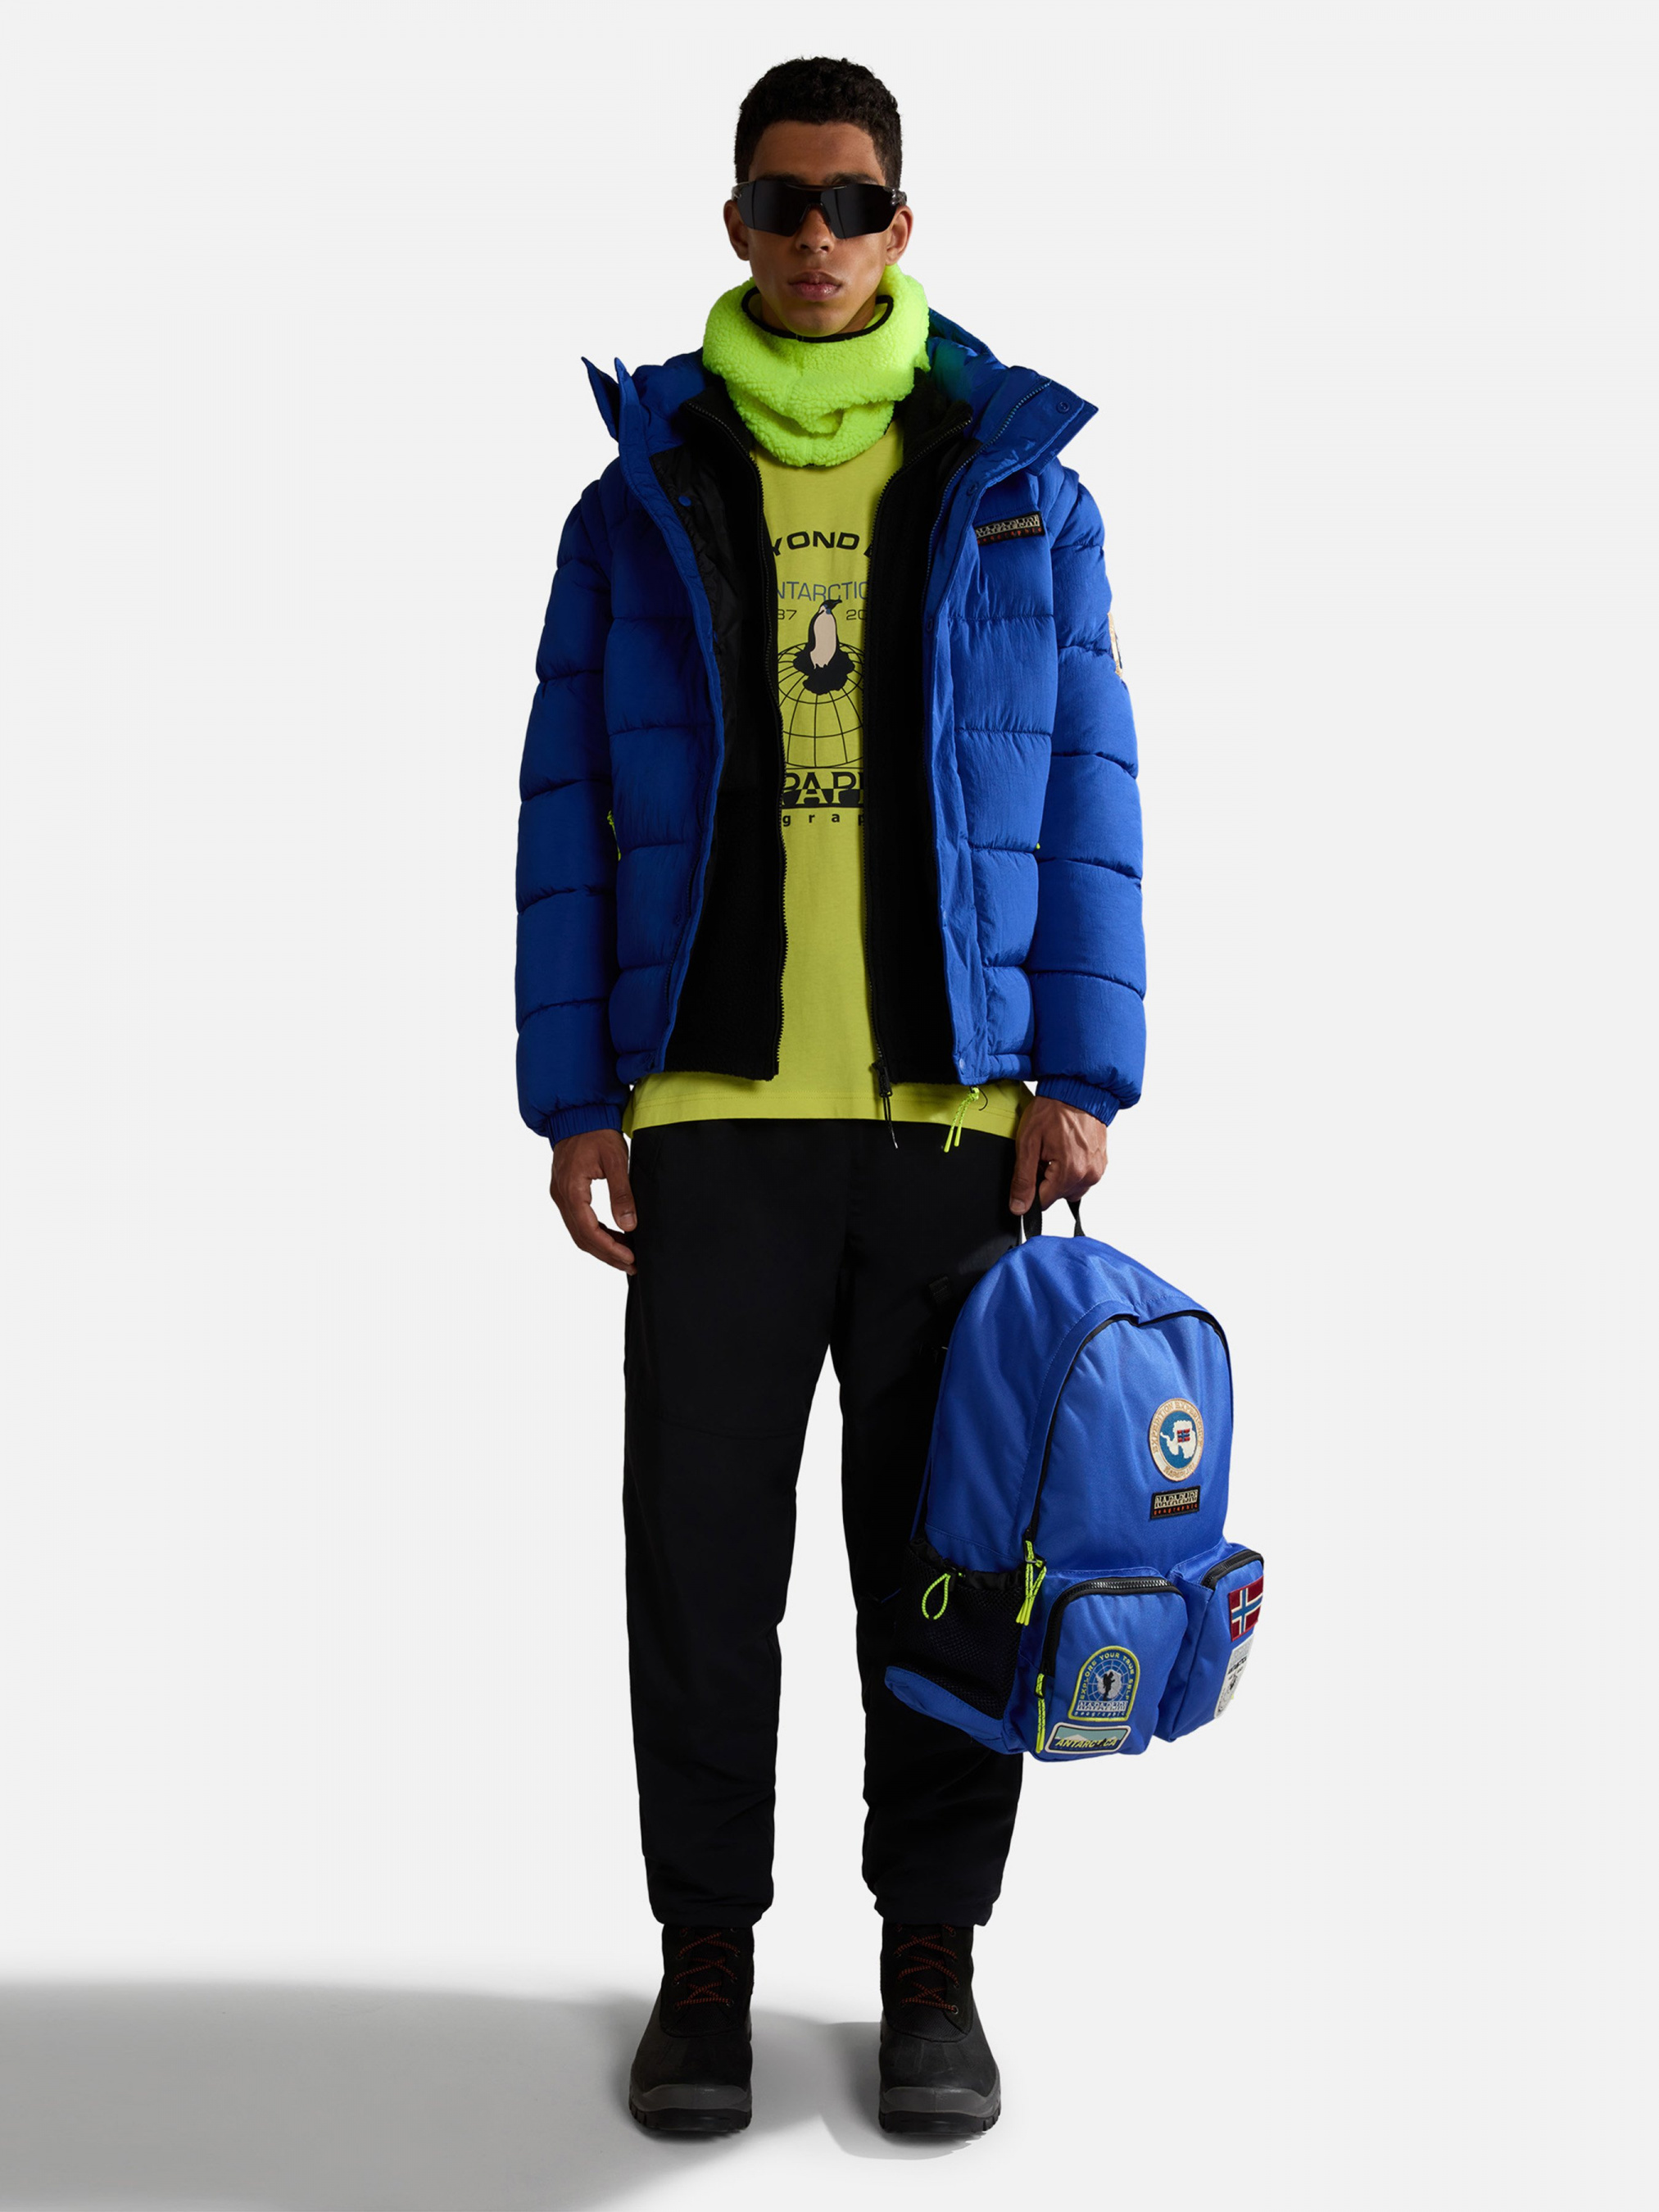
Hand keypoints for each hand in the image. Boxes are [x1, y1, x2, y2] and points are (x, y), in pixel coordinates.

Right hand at [550, 1127, 636, 1273]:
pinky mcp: (565, 1192)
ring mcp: (560, 1194)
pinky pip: (577, 1220)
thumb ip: (622, 1194)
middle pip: (581, 1237)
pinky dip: (594, 1233)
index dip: (609, 1248)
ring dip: (600, 1246)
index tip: (629, 1258)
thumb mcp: (616, 1160)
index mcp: (572, 1189)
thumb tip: (629, 1225)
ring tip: (625, 1256)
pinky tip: (613, 1237)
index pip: (588, 1230)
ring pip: (578, 1232)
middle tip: (630, 1264)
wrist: (578, 1113)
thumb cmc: (597, 1132)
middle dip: (606, 1254)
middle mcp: (561, 1195)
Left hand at [1009, 1096, 1108, 1219]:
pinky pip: (1083, 1176)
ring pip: (1071, 1188)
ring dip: (1061, 1176)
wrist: (1076, 1090)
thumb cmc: (1052, 1111)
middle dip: (1047, 1180)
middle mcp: (1089, 1175)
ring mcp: (1098, 1169)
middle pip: (1059, 1196)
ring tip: (1057, 1149)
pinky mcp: (1102, 1162)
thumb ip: (1023, 1180)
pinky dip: (1073, 1168)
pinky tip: (1068, 1148)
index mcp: (1070, 1173)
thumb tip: (1018, 1208)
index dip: (1032, 1187)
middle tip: (1044, 1154)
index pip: (1044, 1202)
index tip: (1033, 1166)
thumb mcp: (1028, 1144)